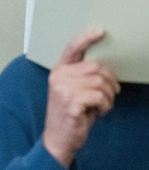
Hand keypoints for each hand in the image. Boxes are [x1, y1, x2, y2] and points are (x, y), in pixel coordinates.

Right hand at [43, 29, 119, 167]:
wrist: (58, 138)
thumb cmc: (69, 114)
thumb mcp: (72, 91)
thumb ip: (82, 76)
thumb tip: (104, 69)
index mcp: (58, 71)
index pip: (73, 49)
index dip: (87, 38)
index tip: (101, 31)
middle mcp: (58, 77)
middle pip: (97, 67)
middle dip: (110, 82)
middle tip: (109, 95)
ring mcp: (63, 89)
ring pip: (101, 83)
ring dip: (108, 97)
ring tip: (100, 106)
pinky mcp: (71, 102)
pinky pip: (100, 97)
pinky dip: (105, 107)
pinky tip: (97, 113)